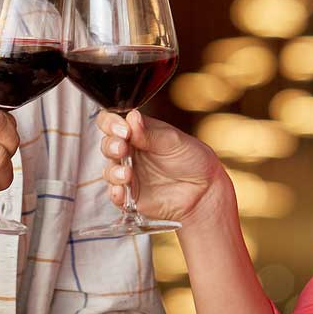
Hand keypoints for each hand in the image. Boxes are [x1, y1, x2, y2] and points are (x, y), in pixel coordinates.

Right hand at [98, 110, 232, 226]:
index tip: (123, 130)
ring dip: (114, 171)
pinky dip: (115, 193)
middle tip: (122, 148)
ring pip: (109, 170)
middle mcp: (130, 151)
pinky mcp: (131, 195)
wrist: (205, 190)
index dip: (110, 123)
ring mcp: (129, 173)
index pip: (112, 122)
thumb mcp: (173, 141)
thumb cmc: (192, 159)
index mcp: (137, 132)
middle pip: (107, 145)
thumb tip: (131, 118)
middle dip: (111, 146)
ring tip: (127, 174)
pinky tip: (121, 191)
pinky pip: (116, 194)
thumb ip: (149, 133)